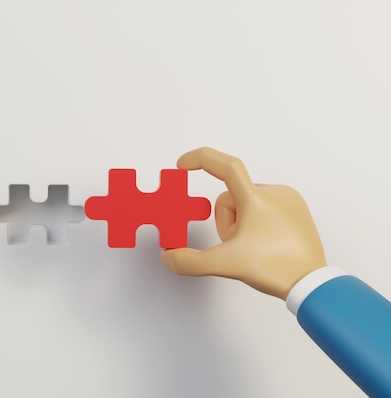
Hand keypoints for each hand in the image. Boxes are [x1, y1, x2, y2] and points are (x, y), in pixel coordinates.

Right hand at [160, 147, 326, 299]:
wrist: (311, 284)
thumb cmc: (276, 268)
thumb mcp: (226, 265)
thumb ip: (190, 262)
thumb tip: (169, 256)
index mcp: (256, 199)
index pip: (224, 166)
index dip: (199, 160)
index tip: (182, 165)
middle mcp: (274, 192)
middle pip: (230, 198)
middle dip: (226, 222)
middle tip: (238, 244)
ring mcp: (287, 200)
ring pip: (245, 203)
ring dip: (240, 224)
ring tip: (255, 246)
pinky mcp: (296, 209)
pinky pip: (263, 207)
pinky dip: (256, 223)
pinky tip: (265, 243)